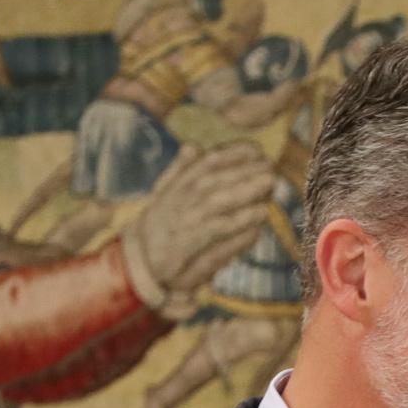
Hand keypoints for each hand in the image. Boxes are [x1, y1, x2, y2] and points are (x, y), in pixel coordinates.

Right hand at [129, 142, 275, 299]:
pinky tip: (260, 214)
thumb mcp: (163, 195)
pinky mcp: (189, 244)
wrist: (137, 262)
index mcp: (177, 186)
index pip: (204, 164)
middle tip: (269, 165)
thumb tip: (193, 145)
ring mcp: (184, 221)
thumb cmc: (158, 229)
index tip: (256, 149)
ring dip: (245, 190)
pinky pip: (217, 229)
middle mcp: (180, 200)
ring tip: (270, 183)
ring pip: (217, 200)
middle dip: (243, 170)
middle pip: (215, 179)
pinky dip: (239, 220)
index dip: (230, 154)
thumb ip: (179, 171)